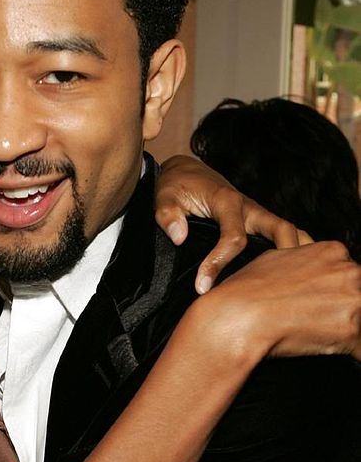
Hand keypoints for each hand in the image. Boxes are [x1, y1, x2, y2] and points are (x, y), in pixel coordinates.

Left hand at [156, 155, 311, 294]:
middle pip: (281, 230)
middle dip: (285, 257)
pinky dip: (292, 250)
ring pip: (288, 231)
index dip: (219, 263)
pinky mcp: (258, 222)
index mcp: (227, 201)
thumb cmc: (176, 186)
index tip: (202, 287)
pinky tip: (291, 275)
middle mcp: (249, 207)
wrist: (186, 172)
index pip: (233, 237)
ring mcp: (257, 215)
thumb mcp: (164, 196)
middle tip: (277, 289)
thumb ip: (168, 215)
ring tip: (294, 286)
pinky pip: (281, 235)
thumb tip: (179, 236)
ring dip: (296, 253)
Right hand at [198, 241, 360, 362]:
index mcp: (333, 251)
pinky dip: (351, 353)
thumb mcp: (275, 259)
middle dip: (347, 312)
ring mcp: (352, 299)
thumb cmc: (248, 291)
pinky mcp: (350, 329)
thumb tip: (305, 276)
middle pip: (359, 295)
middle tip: (324, 325)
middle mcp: (349, 271)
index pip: (351, 276)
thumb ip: (302, 263)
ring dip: (349, 332)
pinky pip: (360, 349)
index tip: (327, 307)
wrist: (238, 315)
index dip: (338, 295)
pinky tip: (333, 354)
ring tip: (324, 340)